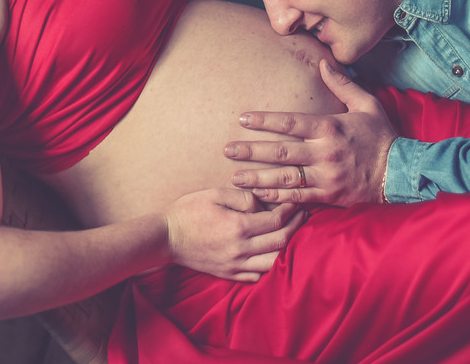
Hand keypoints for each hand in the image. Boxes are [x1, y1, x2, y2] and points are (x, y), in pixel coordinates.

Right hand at [163, 187, 306, 281]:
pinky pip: (257, 275)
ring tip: (293, 234)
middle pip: (280, 241)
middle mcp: (240, 249)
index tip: (296, 200)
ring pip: (273, 262)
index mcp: (238, 226)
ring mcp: (235, 265)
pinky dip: (270, 265)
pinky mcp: (228, 274)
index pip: (276, 220)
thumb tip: (262, 203)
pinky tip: (273, 253)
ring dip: (287, 248)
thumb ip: (243, 196)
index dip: (290, 209)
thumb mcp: (215, 194)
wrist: (166, 238)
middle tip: (303, 214)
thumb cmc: (189, 211)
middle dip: (296, 226)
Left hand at [225, 60, 397, 206]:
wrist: (400, 172)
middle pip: (281, 152)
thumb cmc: (382, 136)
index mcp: (330, 128)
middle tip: (227, 149)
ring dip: (257, 178)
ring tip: (234, 176)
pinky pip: (298, 198)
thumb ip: (343, 84)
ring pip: (285, 178)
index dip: (264, 120)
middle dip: (251, 150)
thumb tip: (324, 63)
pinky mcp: (329, 195)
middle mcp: (325, 153)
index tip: (243, 118)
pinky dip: (277, 198)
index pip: (290, 122)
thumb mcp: (367, 104)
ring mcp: (326, 176)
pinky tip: (258, 195)